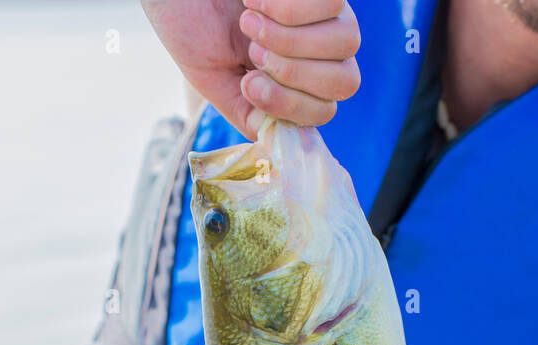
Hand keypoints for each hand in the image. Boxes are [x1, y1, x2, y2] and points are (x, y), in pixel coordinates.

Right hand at [141, 0, 360, 138]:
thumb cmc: (190, 25)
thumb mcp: (213, 80)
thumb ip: (247, 113)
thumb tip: (280, 138)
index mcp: (293, 84)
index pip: (325, 111)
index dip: (292, 105)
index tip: (248, 83)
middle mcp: (318, 52)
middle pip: (347, 82)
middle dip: (295, 73)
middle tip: (252, 50)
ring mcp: (326, 18)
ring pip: (348, 43)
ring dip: (290, 37)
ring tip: (249, 21)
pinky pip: (333, 4)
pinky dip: (290, 6)